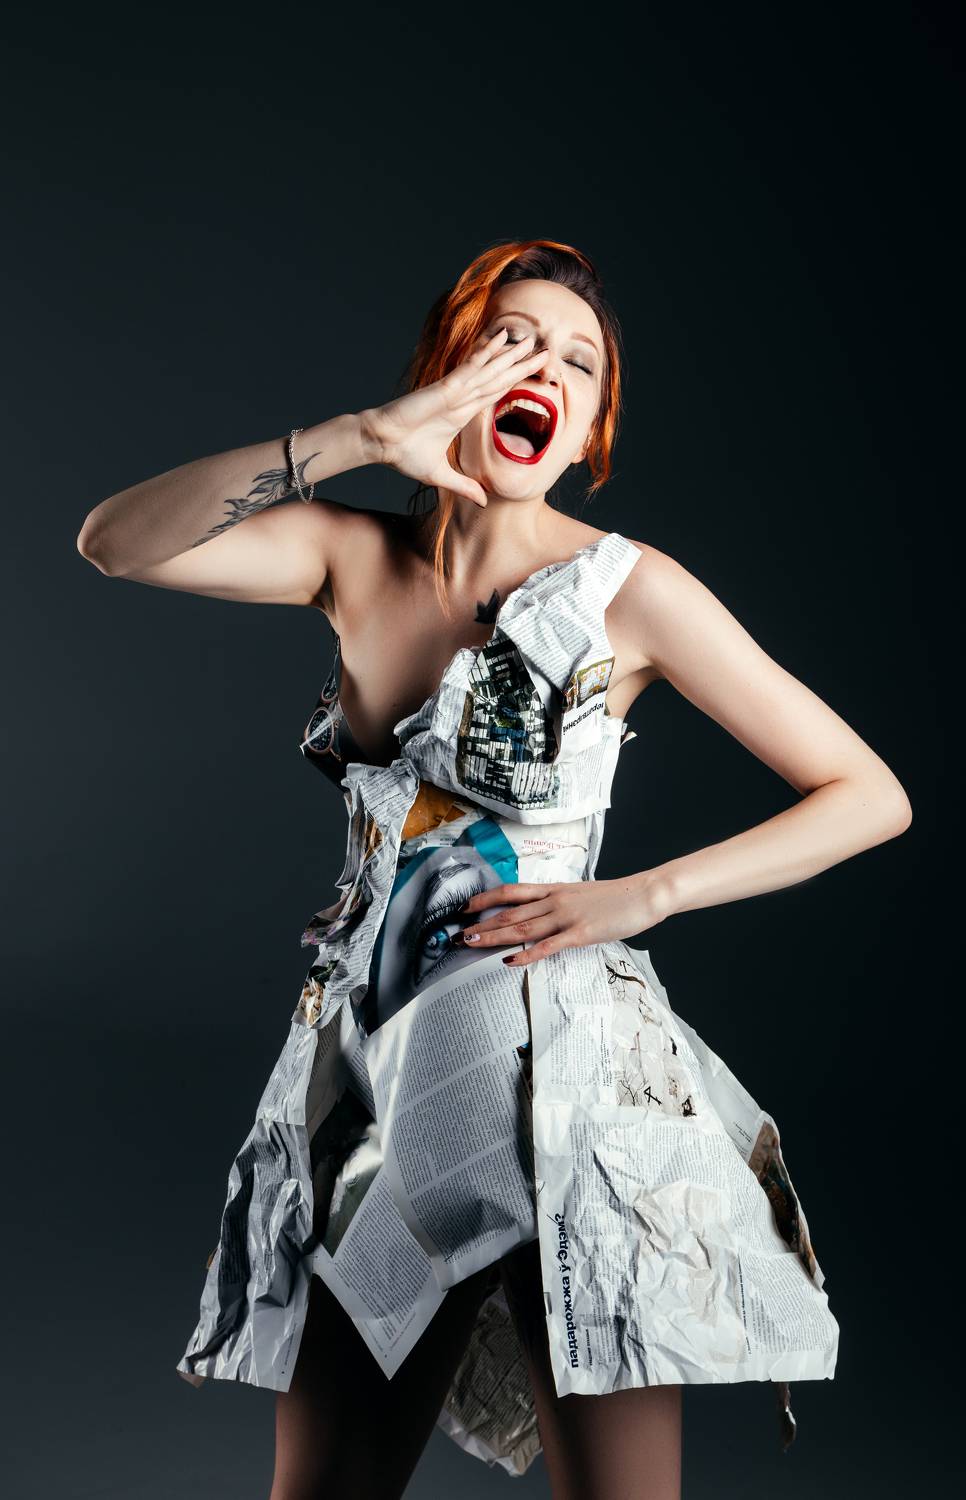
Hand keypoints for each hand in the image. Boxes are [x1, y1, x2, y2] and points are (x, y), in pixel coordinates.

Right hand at [358, 329, 548, 506]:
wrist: (380, 444)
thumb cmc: (404, 454)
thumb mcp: (441, 476)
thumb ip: (464, 486)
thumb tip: (483, 502)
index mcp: (462, 413)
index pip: (496, 394)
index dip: (515, 384)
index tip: (533, 377)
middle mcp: (462, 398)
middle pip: (499, 378)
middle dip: (521, 366)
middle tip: (545, 352)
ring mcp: (454, 391)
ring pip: (489, 370)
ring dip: (510, 355)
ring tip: (530, 341)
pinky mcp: (445, 389)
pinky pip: (470, 368)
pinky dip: (485, 353)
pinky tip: (500, 339)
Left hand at [457, 872, 674, 966]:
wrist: (643, 894)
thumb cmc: (615, 897)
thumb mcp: (580, 895)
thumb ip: (560, 903)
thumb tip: (543, 913)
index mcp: (554, 890)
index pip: (512, 892)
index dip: (486, 898)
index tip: (466, 906)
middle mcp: (554, 901)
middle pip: (509, 913)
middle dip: (481, 924)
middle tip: (457, 934)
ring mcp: (566, 917)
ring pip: (522, 928)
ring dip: (493, 937)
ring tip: (471, 944)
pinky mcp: (579, 933)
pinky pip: (547, 946)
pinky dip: (527, 954)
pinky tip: (510, 961)